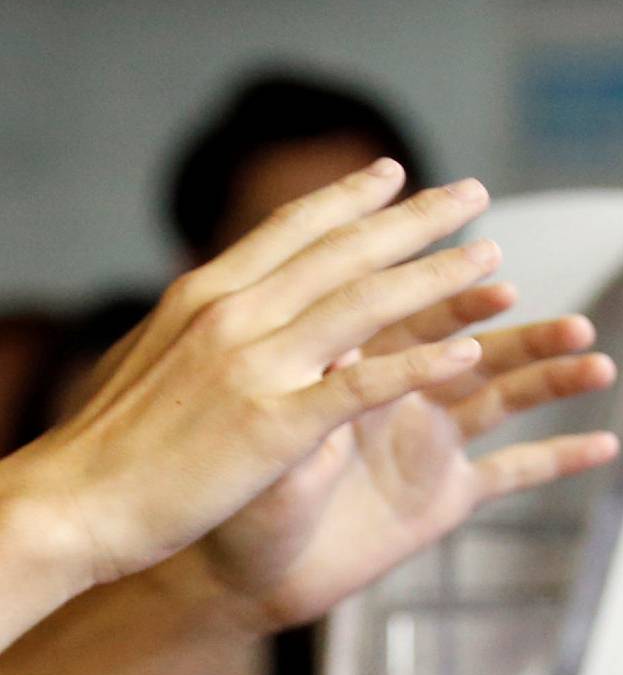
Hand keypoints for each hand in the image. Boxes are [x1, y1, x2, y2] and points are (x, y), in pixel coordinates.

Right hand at [1, 161, 509, 604]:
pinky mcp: (275, 426)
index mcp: (206, 296)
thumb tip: (234, 309)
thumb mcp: (160, 361)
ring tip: (494, 261)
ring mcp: (257, 367)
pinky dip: (418, 366)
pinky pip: (362, 386)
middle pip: (344, 252)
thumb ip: (209, 331)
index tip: (394, 172)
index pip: (291, 229)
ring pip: (366, 305)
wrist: (76, 501)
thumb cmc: (115, 445)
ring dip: (437, 277)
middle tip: (474, 193)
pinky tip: (469, 353)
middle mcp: (235, 314)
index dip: (350, 198)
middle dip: (416, 219)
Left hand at [183, 284, 618, 633]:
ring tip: (596, 359)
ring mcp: (427, 442)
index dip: (449, 282)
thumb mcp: (267, 438)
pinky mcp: (443, 497)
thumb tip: (341, 349)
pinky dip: (558, 458)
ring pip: (502, 397)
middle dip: (521, 329)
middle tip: (572, 320)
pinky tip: (607, 444)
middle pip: (473, 344)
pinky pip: (511, 473)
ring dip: (550, 377)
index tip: (490, 255)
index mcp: (352, 363)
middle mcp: (399, 392)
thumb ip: (311, 398)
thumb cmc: (235, 495)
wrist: (240, 571)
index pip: (408, 308)